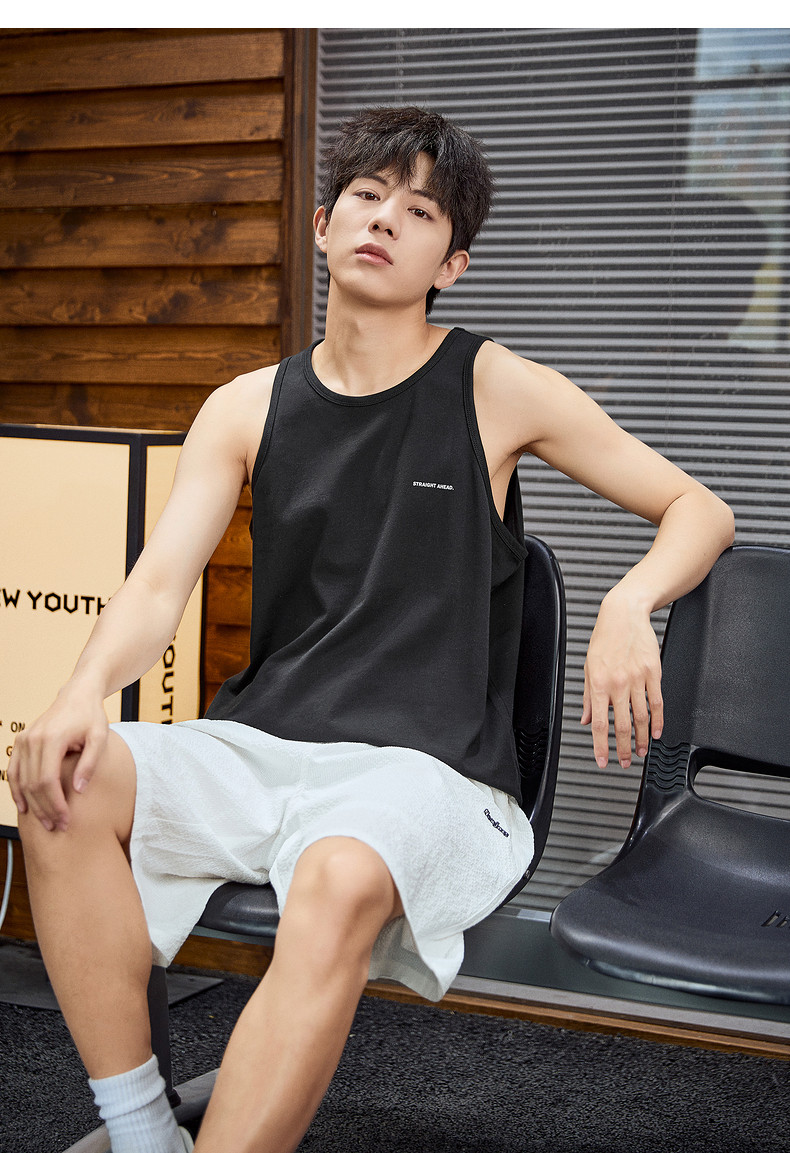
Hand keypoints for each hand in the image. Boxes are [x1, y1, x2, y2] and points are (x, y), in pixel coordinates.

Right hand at [6, 681, 108, 831]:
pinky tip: (24, 807)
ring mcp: (23, 740)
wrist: (77, 695)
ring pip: (21, 781)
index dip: (55, 804)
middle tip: (57, 827)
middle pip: (33, 784)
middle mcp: (32, 739)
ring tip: (46, 822)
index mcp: (52, 738)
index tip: (66, 820)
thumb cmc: (91, 716)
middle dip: (45, 809)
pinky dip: (17, 790)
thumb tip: (77, 790)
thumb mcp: (99, 738)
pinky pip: (13, 771)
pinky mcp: (20, 741)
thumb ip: (89, 763)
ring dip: (32, 804)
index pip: (47, 780)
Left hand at [581, 590, 663, 768]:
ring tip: (642, 751)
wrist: (624, 614)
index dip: (601, 746)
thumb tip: (586, 719)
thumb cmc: (605, 639)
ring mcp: (638, 678)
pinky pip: (657, 702)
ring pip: (642, 717)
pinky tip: (656, 732)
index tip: (603, 760)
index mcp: (599, 683)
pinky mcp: (654, 673)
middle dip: (625, 748)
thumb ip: (588, 696)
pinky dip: (658, 720)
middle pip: (623, 725)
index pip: (600, 723)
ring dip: (643, 739)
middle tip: (626, 762)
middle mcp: (618, 683)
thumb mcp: (588, 666)